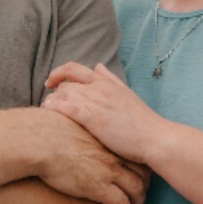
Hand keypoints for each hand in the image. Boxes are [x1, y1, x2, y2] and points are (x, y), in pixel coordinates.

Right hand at [32, 108, 148, 203]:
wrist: (43, 140)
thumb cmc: (51, 132)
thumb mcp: (74, 128)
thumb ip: (84, 134)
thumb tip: (79, 136)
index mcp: (108, 140)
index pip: (135, 157)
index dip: (140, 170)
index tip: (138, 178)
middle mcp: (113, 155)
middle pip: (141, 174)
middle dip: (142, 189)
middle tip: (139, 198)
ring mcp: (108, 171)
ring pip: (135, 191)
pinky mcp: (99, 187)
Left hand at [44, 62, 159, 163]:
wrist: (155, 137)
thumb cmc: (142, 120)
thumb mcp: (126, 93)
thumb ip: (111, 79)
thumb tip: (98, 66)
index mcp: (106, 82)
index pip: (75, 69)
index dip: (59, 73)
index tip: (51, 82)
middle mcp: (99, 88)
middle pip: (66, 82)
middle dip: (54, 91)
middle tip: (49, 102)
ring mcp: (97, 102)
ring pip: (64, 93)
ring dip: (52, 100)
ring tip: (47, 110)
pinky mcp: (94, 118)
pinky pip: (68, 107)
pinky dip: (55, 107)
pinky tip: (49, 112)